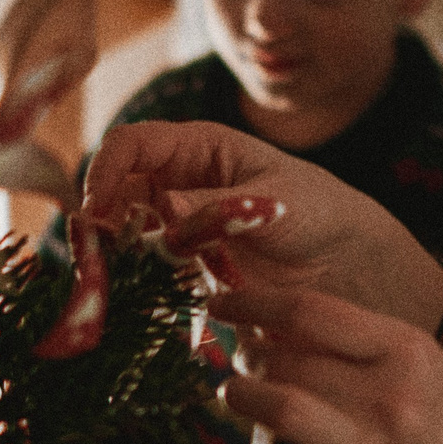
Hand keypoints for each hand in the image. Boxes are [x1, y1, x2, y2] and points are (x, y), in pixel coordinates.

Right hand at [84, 120, 442, 332]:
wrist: (346, 261)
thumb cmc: (318, 211)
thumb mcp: (273, 203)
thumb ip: (220, 209)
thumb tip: (165, 220)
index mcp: (199, 145)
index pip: (132, 144)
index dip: (105, 170)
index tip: (96, 212)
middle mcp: (179, 178)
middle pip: (115, 188)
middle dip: (101, 219)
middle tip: (97, 258)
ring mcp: (177, 221)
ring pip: (122, 229)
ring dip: (111, 254)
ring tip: (111, 283)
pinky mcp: (182, 261)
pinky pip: (142, 265)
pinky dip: (132, 280)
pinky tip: (133, 299)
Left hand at [214, 284, 442, 443]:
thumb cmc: (436, 413)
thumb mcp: (415, 360)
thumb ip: (353, 339)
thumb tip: (268, 320)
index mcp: (407, 350)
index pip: (309, 311)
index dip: (253, 303)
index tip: (223, 302)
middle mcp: (394, 398)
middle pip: (288, 360)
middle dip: (248, 357)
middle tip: (239, 360)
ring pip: (285, 412)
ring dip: (245, 399)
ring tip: (235, 394)